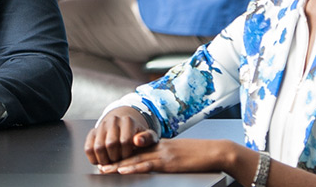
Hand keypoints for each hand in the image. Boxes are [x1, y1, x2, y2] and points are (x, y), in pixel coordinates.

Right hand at [85, 106, 158, 164]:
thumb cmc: (138, 134)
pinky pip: (88, 148)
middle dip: (115, 158)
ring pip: (98, 147)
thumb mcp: (148, 135)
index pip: (125, 140)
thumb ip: (148, 138)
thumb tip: (137, 141)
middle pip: (110, 144)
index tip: (129, 158)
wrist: (123, 125)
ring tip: (111, 162)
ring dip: (104, 160)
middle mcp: (113, 121)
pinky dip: (93, 158)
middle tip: (119, 162)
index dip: (127, 154)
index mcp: (128, 121)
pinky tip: (101, 161)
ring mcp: (101, 126)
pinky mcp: (92, 132)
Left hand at [95, 138, 231, 174]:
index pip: (137, 149)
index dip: (122, 154)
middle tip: (100, 165)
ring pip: (136, 159)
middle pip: (132, 154)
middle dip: (115, 160)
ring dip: (119, 166)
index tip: (109, 158)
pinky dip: (133, 168)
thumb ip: (167, 157)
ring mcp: (163, 153)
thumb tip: (158, 164)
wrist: (215, 151)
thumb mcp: (180, 154)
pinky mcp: (169, 161)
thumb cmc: (200, 155)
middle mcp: (159, 147)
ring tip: (106, 170)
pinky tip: (123, 171)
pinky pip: (147, 165)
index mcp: (161, 145)